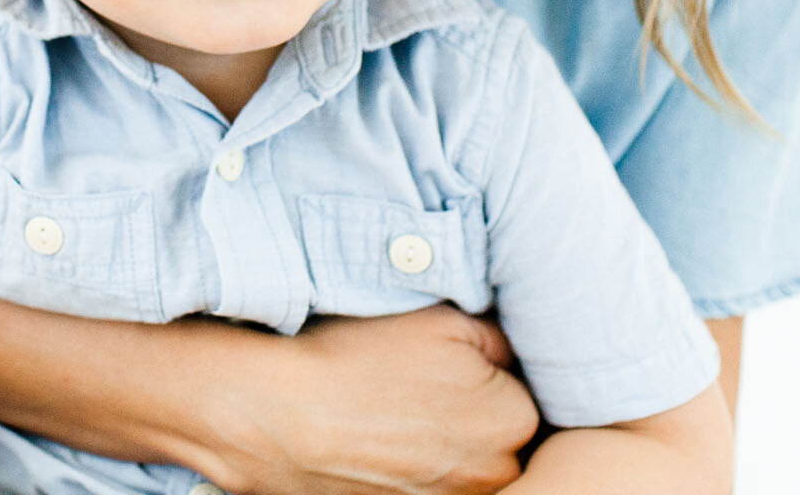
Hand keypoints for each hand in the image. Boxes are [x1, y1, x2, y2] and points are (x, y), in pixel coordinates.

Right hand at [202, 306, 538, 494]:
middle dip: (469, 411)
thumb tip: (513, 351)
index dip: (481, 372)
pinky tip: (377, 442)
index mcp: (513, 418)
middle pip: (497, 434)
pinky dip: (410, 468)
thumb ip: (496, 337)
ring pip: (462, 464)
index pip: (518, 391)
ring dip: (440, 443)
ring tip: (391, 414)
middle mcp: (495, 473)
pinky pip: (428, 484)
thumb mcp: (439, 321)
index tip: (444, 362)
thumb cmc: (357, 361)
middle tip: (416, 387)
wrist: (280, 415)